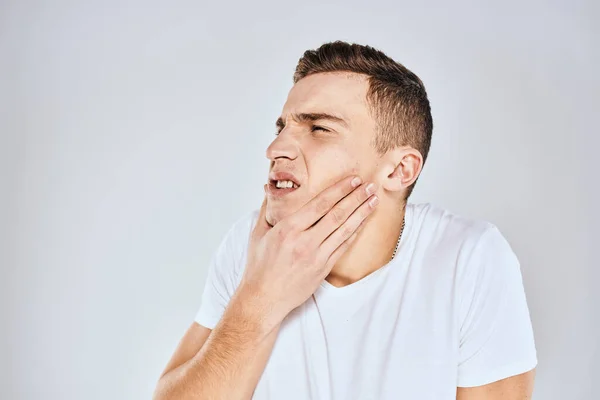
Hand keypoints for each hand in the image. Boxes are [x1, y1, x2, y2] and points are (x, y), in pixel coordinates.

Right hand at [237, 175, 378, 328]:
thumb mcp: (258, 234)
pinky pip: (343, 246)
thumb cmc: (259, 266)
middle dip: (355, 198)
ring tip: (373, 200)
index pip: (320, 204)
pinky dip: (355, 232)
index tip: (352, 180)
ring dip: (361, 213)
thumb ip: (267, 210)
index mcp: (288, 229)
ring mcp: (317, 256)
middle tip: (369, 185)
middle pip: (337, 215)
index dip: (339, 190)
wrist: (264, 298)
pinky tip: (363, 222)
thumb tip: (270, 189)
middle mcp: (305, 242)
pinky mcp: (324, 269)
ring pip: (344, 230)